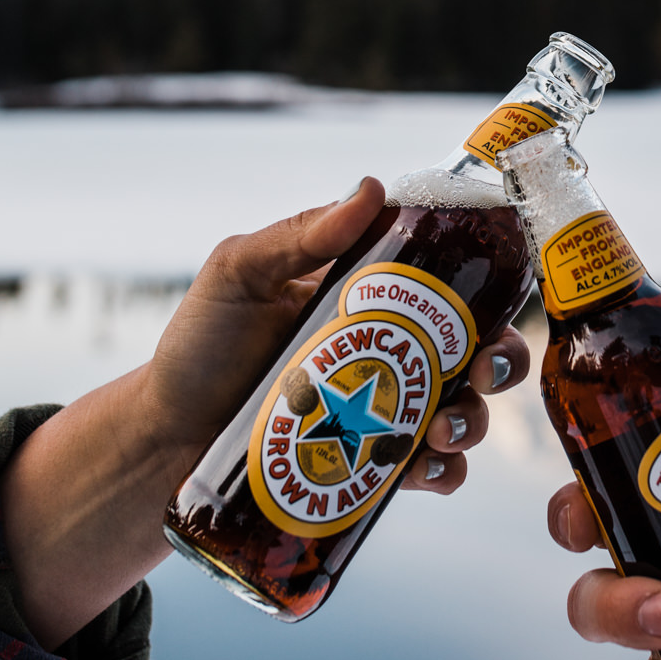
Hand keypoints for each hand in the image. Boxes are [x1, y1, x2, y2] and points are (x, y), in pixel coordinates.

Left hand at [2, 180, 530, 648]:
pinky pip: (427, 468)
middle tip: (482, 370)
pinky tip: (432, 470)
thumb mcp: (239, 274)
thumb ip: (300, 236)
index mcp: (365, 295)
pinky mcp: (371, 464)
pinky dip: (445, 472)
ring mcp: (382, 408)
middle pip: (470, 347)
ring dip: (474, 418)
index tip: (496, 291)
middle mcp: (385, 350)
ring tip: (447, 428)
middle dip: (498, 358)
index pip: (442, 279)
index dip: (483, 284)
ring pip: (460, 408)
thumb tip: (370, 188)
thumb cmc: (197, 347)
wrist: (162, 441)